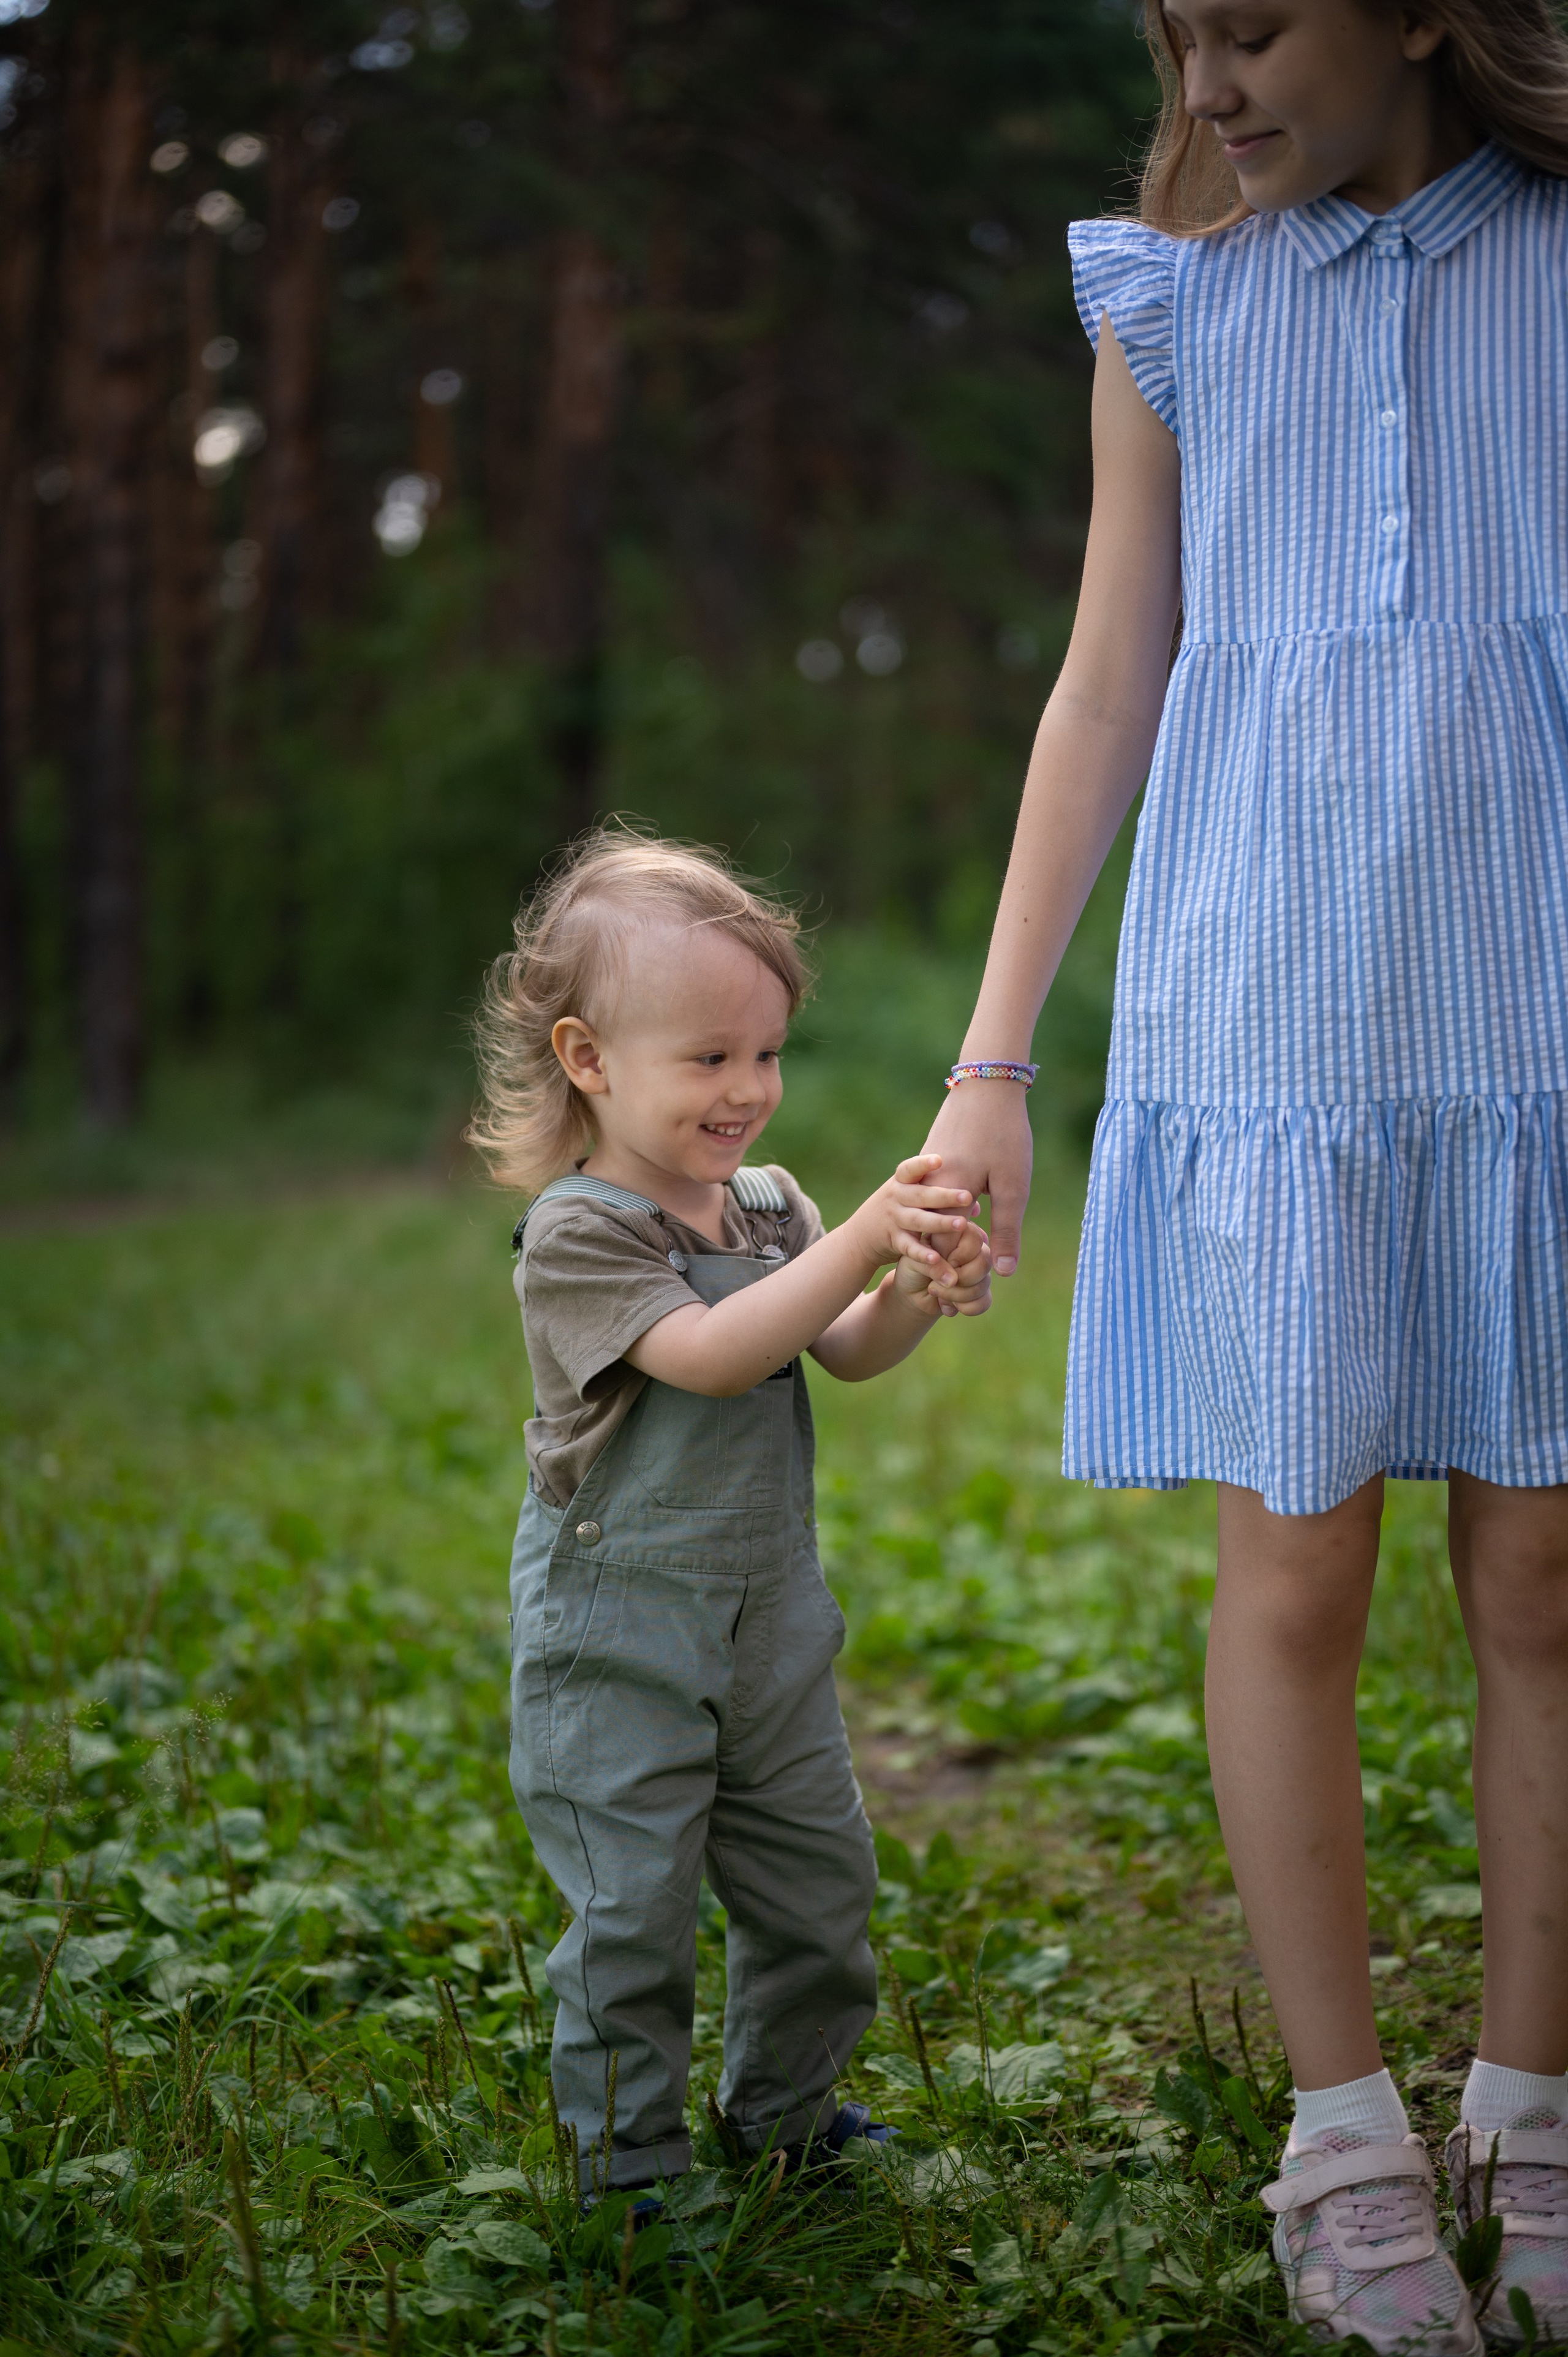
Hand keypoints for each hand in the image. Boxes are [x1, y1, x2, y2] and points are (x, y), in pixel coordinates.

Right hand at [847, 1153, 972, 1284]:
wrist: (859, 1236)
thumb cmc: (896, 1210)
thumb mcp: (909, 1197)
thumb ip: (938, 1197)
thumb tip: (976, 1208)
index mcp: (900, 1183)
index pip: (909, 1169)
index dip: (922, 1164)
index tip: (939, 1159)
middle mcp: (895, 1198)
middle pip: (920, 1195)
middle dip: (944, 1195)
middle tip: (967, 1196)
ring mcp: (893, 1219)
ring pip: (918, 1220)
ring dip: (940, 1223)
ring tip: (962, 1224)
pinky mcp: (893, 1241)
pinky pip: (909, 1247)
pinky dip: (922, 1253)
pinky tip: (937, 1259)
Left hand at [893, 1216, 991, 1318]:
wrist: (912, 1293)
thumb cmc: (913, 1269)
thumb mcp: (915, 1262)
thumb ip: (933, 1264)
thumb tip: (953, 1280)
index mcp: (960, 1233)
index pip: (975, 1238)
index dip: (959, 1255)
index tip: (939, 1260)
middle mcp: (975, 1249)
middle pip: (984, 1263)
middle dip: (958, 1278)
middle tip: (935, 1282)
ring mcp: (981, 1271)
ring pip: (983, 1285)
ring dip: (955, 1295)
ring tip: (936, 1292)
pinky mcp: (982, 1291)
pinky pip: (984, 1302)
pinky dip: (963, 1308)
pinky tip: (947, 1305)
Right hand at [922, 1078, 1033, 1276]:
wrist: (986, 1083)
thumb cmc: (1004, 1135)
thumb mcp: (1013, 1187)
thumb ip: (1006, 1231)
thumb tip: (1003, 1272)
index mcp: (947, 1195)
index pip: (941, 1245)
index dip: (955, 1265)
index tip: (969, 1280)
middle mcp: (927, 1184)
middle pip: (929, 1230)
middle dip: (946, 1252)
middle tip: (967, 1269)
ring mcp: (924, 1167)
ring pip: (926, 1209)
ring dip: (944, 1227)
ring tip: (968, 1237)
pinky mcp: (930, 1153)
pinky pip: (928, 1188)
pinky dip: (941, 1203)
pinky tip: (965, 1205)